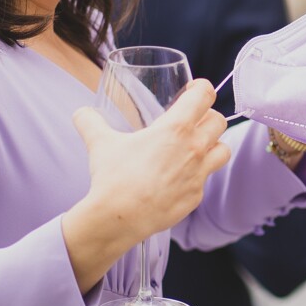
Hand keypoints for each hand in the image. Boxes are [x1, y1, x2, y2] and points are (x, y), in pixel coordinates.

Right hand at [65, 79, 229, 282]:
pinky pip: (206, 179)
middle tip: (194, 119)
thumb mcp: (100, 143)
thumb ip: (90, 122)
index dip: (202, 88)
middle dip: (208, 116)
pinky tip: (181, 176)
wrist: (120, 217)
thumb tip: (81, 113)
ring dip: (214, 144)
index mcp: (176, 128)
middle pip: (219, 121)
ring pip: (223, 150)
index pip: (204, 96)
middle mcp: (194, 148)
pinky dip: (198, 174)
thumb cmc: (114, 177)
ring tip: (198, 146)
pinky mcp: (196, 196)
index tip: (196, 89)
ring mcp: (199, 174)